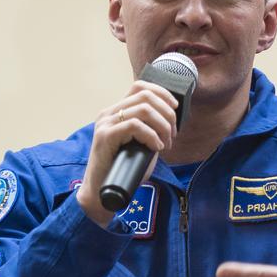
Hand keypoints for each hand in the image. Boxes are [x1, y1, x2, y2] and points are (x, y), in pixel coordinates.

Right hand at [76, 81, 178, 227]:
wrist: (102, 190)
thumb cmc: (125, 169)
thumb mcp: (142, 144)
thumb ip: (151, 130)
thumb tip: (171, 121)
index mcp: (116, 111)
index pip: (140, 86)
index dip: (162, 93)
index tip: (175, 108)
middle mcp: (109, 113)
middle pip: (145, 95)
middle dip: (167, 113)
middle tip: (172, 134)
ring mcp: (105, 123)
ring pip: (143, 109)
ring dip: (162, 126)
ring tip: (166, 143)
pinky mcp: (105, 136)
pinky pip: (135, 126)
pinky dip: (152, 136)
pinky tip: (157, 148)